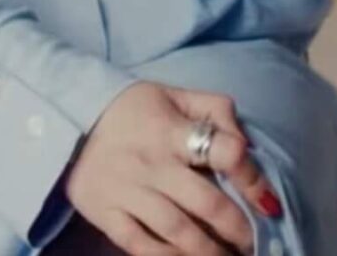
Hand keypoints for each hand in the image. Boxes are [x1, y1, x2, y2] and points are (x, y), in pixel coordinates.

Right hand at [65, 82, 281, 255]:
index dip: (253, 177)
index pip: (224, 151)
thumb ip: (215, 110)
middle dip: (240, 229)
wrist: (67, 118)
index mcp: (171, 130)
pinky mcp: (106, 214)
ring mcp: (126, 192)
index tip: (269, 202)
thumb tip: (246, 142)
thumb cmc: (131, 109)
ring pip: (178, 232)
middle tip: (256, 243)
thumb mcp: (174, 95)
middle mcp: (151, 163)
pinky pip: (141, 246)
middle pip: (207, 204)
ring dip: (211, 252)